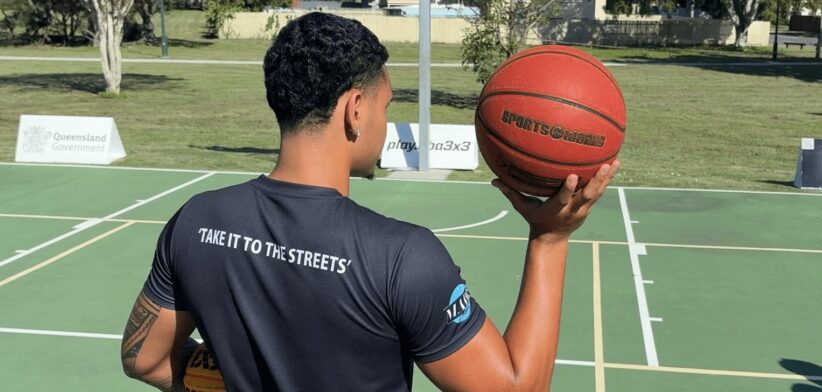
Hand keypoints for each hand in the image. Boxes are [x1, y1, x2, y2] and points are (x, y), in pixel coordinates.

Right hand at [492, 161, 619, 243]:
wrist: (552, 238)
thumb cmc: (535, 219)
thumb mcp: (523, 208)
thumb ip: (511, 193)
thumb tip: (493, 181)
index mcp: (556, 209)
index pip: (564, 199)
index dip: (569, 189)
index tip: (573, 176)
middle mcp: (572, 210)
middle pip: (587, 196)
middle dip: (596, 182)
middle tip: (603, 166)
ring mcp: (583, 209)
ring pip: (597, 193)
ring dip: (606, 178)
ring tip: (614, 162)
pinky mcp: (589, 207)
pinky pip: (600, 192)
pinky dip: (608, 179)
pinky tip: (614, 164)